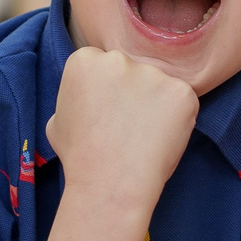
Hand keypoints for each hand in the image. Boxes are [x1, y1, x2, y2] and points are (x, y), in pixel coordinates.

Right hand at [47, 46, 199, 210]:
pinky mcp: (181, 91)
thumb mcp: (57, 119)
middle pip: (132, 70)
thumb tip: (87, 95)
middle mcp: (118, 59)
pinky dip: (178, 117)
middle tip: (130, 124)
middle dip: (134, 92)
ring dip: (157, 104)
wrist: (111, 181)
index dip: (108, 91)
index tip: (109, 111)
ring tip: (145, 134)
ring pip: (159, 85)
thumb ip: (76, 96)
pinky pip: (182, 100)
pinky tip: (162, 137)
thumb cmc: (81, 156)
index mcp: (85, 61)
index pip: (102, 65)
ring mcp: (153, 73)